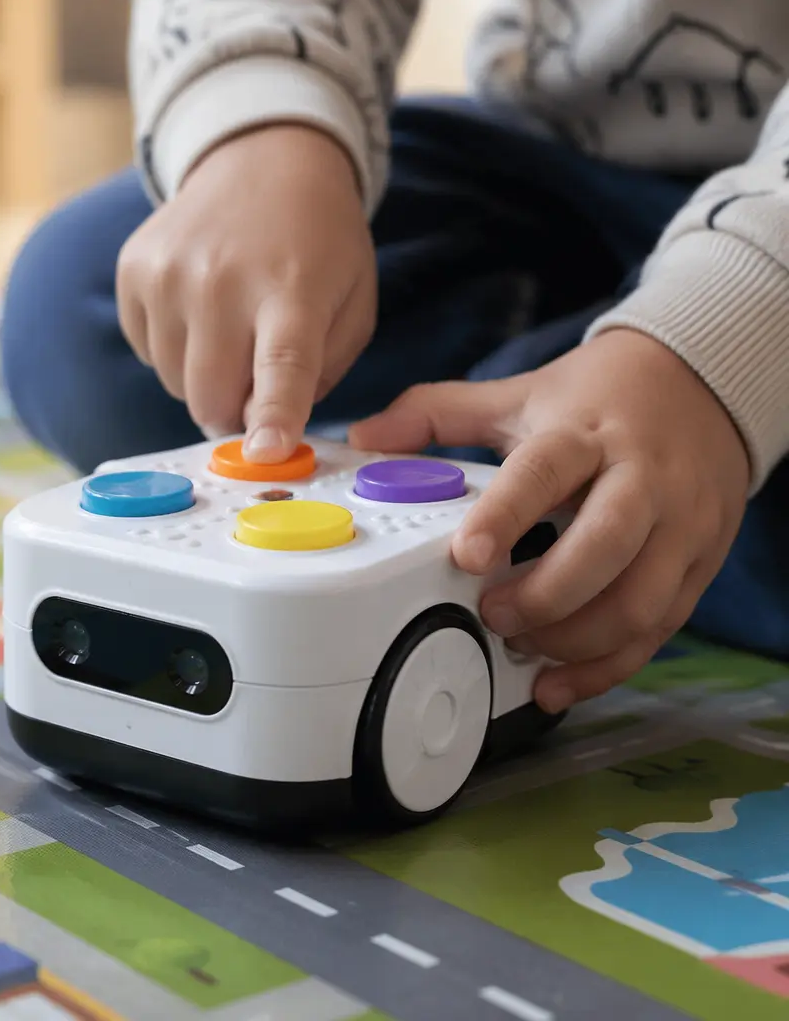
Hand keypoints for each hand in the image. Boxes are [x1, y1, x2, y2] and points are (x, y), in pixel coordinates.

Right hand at [116, 124, 376, 461]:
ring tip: (230, 329)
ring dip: (205, 379)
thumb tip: (265, 431)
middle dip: (234, 412)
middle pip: (212, 398)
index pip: (282, 365)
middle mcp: (222, 281)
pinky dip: (175, 349)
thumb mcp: (352, 304)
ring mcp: (168, 273)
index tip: (265, 454)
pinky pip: (149, 352)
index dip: (274, 417)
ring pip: (176, 384)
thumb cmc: (318, 246)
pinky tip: (200, 308)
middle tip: (256, 381)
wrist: (262, 160)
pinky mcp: (133, 271)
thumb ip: (320, 372)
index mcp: (293, 291)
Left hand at [348, 328, 750, 712]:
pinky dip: (607, 668)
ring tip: (522, 646)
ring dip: (574, 641)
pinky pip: (659, 630)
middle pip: (604, 548)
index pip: (543, 473)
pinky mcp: (701, 563)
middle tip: (492, 615)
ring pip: (639, 601)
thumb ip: (437, 414)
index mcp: (584, 433)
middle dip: (544, 597)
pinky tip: (559, 684)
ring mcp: (681, 524)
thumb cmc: (598, 398)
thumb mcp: (517, 396)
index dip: (504, 516)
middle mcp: (642, 478)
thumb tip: (366, 437)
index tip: (466, 556)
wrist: (704, 385)